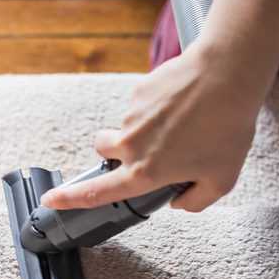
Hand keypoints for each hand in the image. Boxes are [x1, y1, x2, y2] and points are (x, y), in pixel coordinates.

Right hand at [40, 43, 268, 212]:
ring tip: (185, 122)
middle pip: (102, 150)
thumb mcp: (221, 179)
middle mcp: (130, 145)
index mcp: (145, 173)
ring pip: (125, 127)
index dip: (70, 199)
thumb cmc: (227, 128)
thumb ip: (196, 201)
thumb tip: (179, 203)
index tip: (51, 200)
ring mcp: (131, 116)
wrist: (227, 75)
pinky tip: (185, 104)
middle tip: (147, 148)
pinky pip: (141, 105)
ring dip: (145, 128)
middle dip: (114, 151)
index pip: (96, 192)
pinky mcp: (139, 92)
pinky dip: (157, 108)